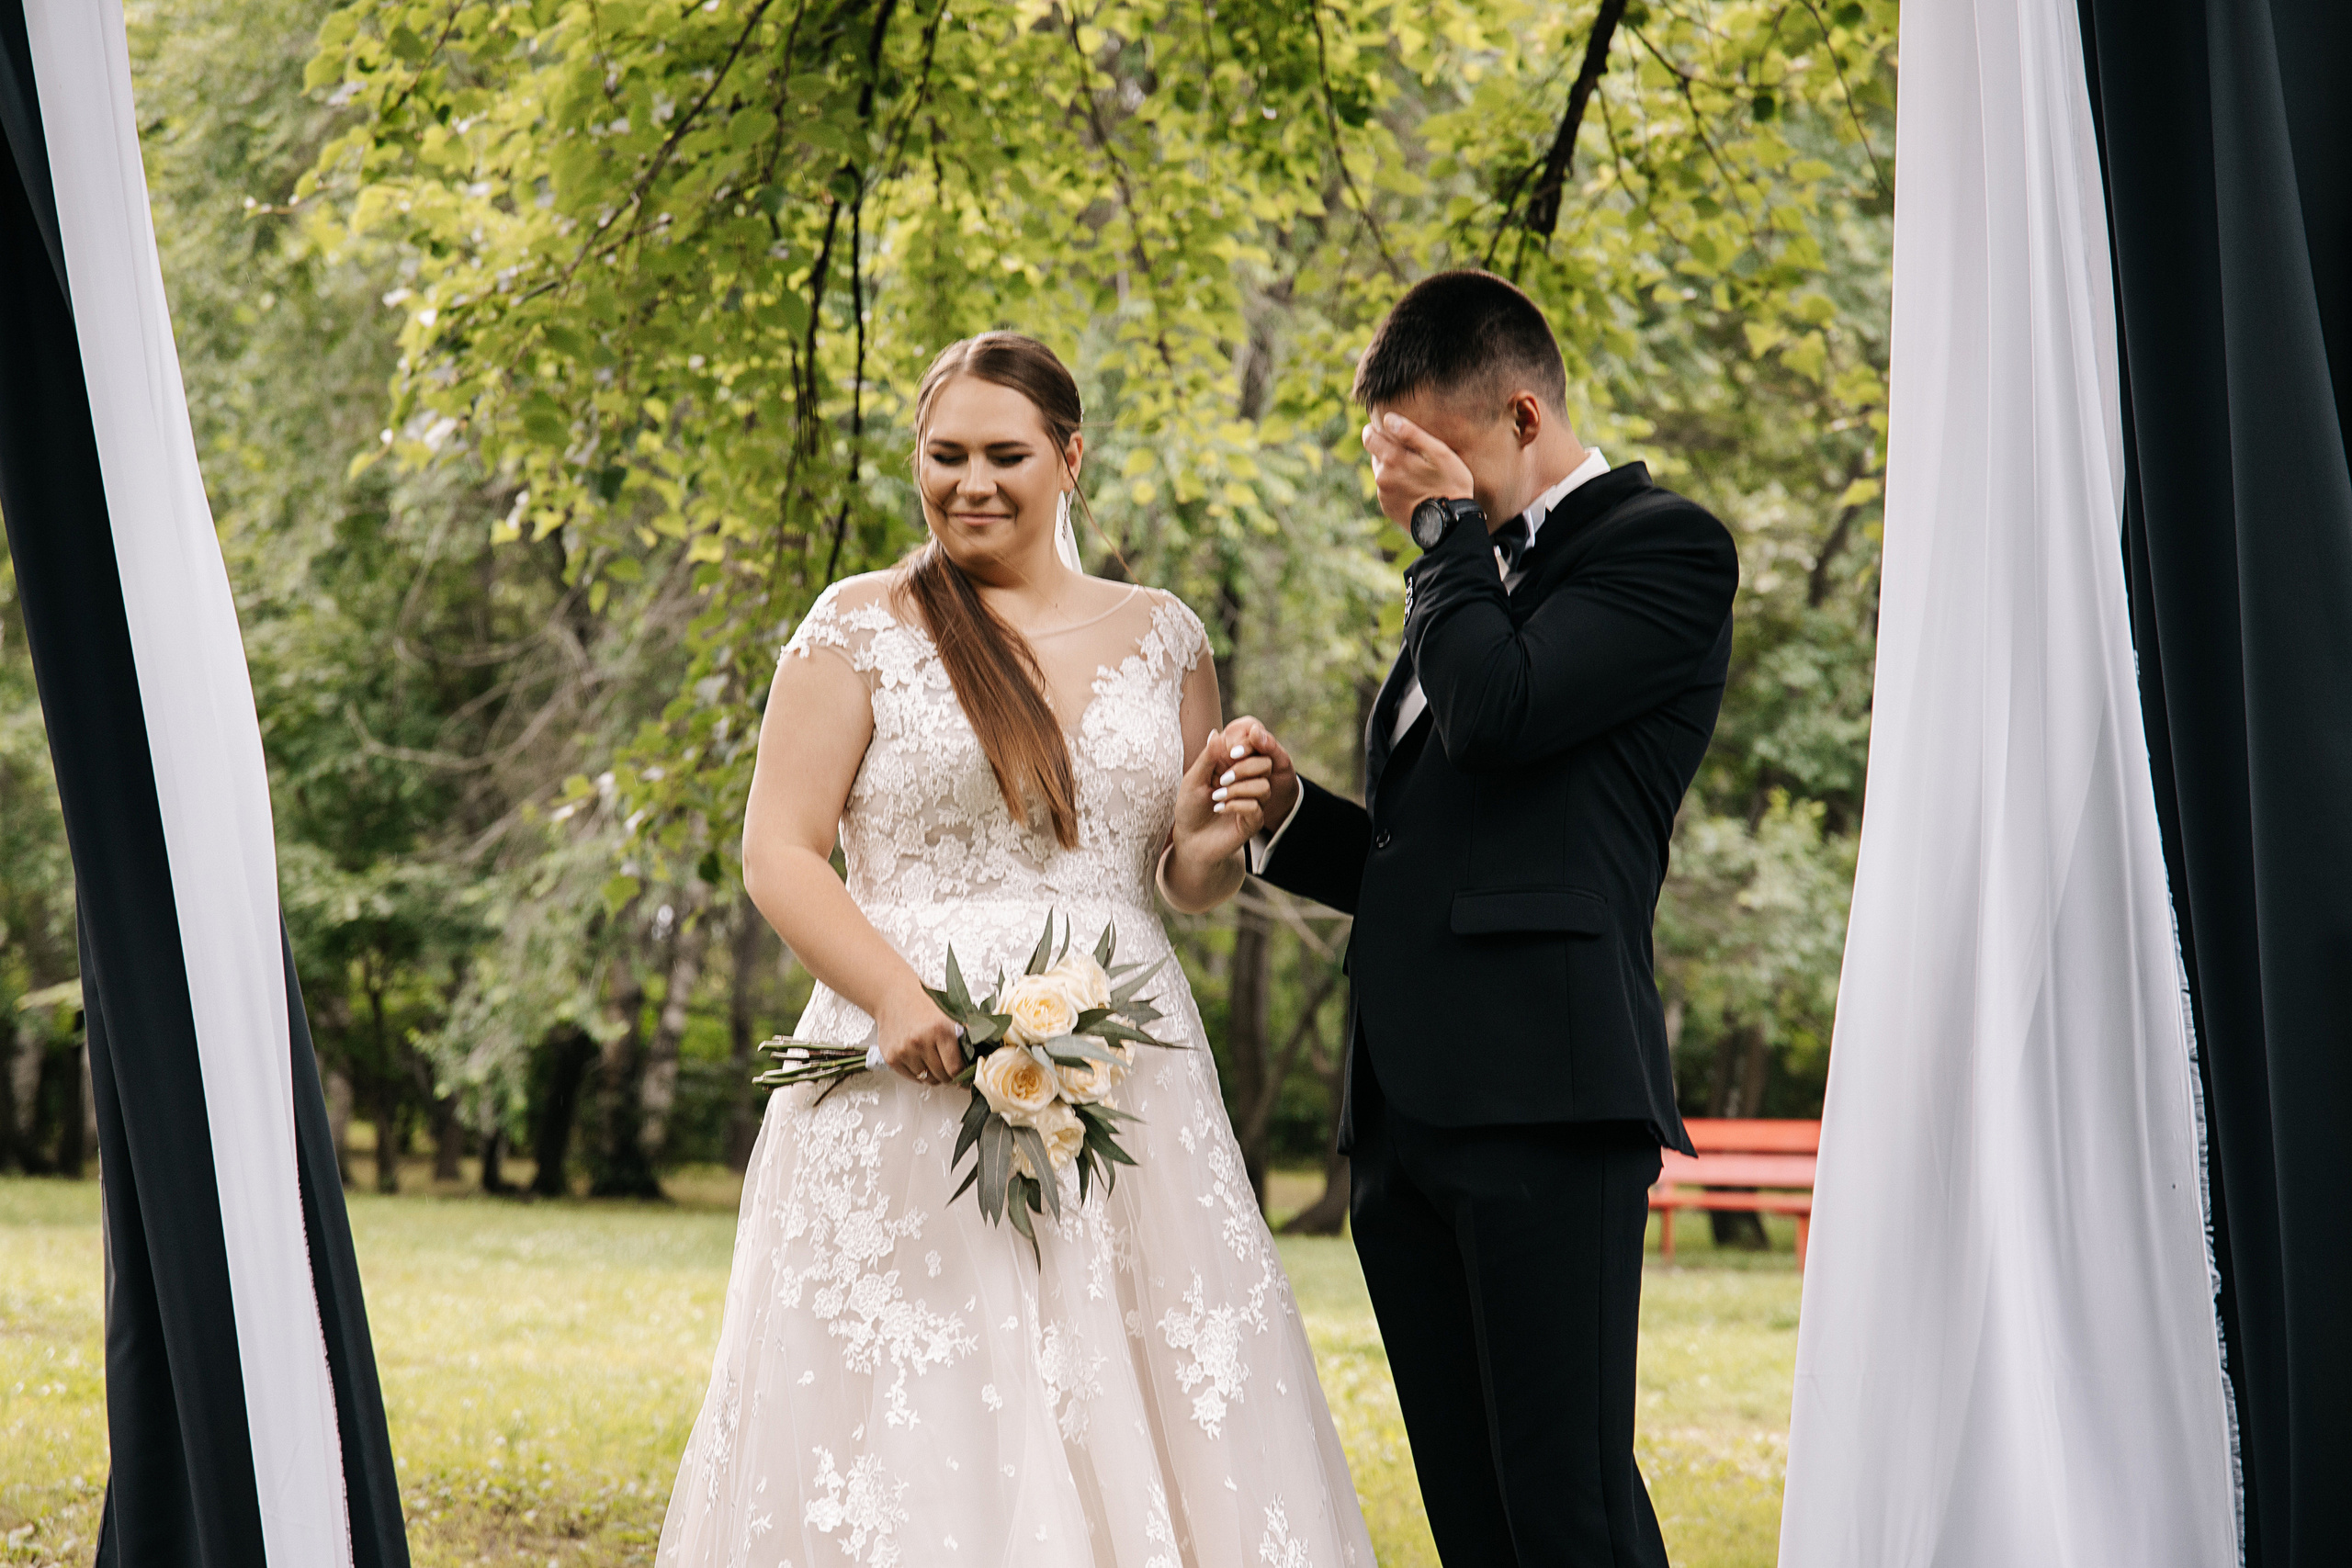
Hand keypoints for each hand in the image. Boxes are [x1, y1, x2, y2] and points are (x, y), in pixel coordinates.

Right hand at [872, 981, 964, 1085]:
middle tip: (950, 1068)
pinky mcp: (891, 1057)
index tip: (966, 1079)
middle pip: (942, 1076)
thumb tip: (981, 1058)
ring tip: (934, 1061)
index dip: (963, 1076)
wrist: (894, 994)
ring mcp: (904, 1050)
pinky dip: (918, 1074)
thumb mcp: (950, 1014)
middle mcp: (921, 1042)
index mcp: (940, 1030)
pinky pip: (911, 1077)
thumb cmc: (924, 1003)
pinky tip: (921, 1061)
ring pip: (926, 1079)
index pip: (955, 1068)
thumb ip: (965, 1034)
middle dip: (949, 1076)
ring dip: (933, 1075)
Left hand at [1171, 725, 1266, 873]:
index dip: (1247, 745)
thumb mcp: (1193, 779)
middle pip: (1266, 764)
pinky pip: (1256, 807)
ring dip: (1238, 789)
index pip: (1253, 748)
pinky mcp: (1253, 821)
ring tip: (1217, 797)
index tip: (1230, 752)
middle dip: (1244, 768)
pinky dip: (1236, 805)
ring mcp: (1253, 802)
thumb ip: (1207, 758)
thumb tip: (1216, 732)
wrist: (1189, 839)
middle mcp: (1248, 782)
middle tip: (1222, 779)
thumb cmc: (1189, 807)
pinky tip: (1219, 809)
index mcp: (1235, 767)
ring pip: (1263, 786)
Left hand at [1362, 411, 1475, 529]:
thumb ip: (1411, 433)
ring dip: (1394, 468)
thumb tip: (1388, 419)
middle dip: (1389, 449)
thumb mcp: (1438, 453)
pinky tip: (1415, 489)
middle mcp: (1382, 477)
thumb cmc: (1449, 484)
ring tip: (1417, 473)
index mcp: (1392, 459)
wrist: (1451, 524)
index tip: (1391, 430)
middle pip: (1376, 453)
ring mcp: (1383, 494)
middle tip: (1413, 454)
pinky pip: (1387, 489)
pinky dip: (1397, 485)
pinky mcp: (1387, 507)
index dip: (1377, 430)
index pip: (1369, 436)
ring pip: (1382, 472)